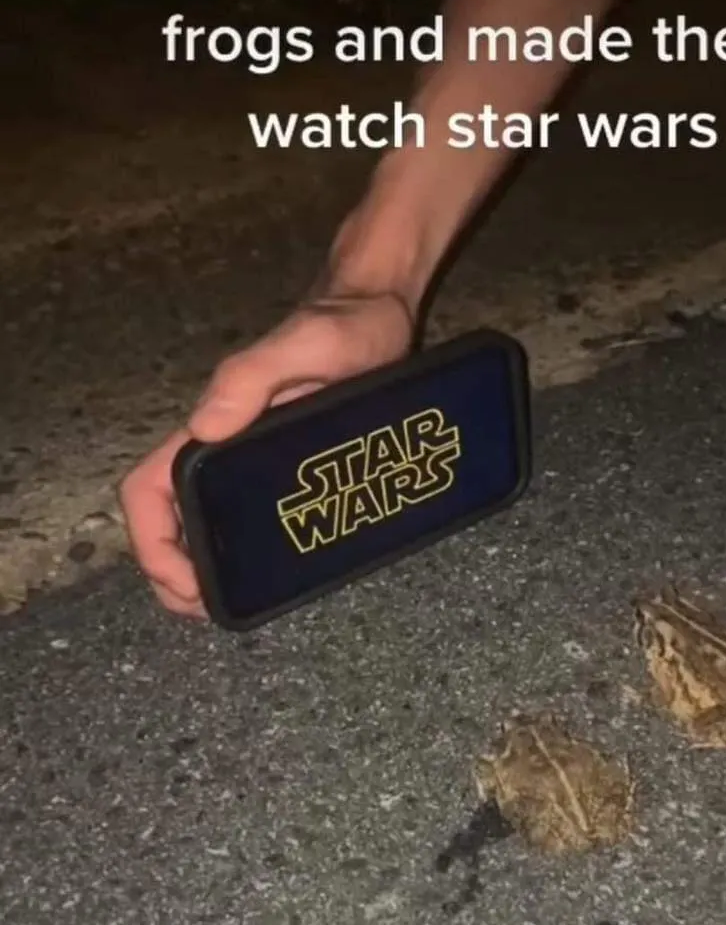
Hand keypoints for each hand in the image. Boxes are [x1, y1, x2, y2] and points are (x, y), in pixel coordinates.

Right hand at [119, 290, 414, 618]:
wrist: (378, 314)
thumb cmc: (337, 327)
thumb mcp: (301, 348)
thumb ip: (250, 378)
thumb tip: (202, 429)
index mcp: (211, 431)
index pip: (148, 492)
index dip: (151, 544)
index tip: (183, 583)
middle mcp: (222, 451)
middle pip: (170, 522)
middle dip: (175, 574)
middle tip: (208, 610)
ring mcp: (253, 464)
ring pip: (208, 527)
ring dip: (208, 571)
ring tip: (233, 606)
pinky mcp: (289, 471)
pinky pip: (253, 521)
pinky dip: (250, 557)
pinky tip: (277, 577)